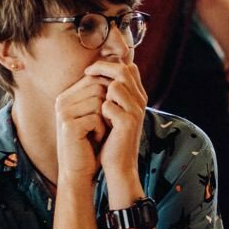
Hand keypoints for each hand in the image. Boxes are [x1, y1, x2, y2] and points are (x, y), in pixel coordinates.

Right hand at [53, 74, 108, 185]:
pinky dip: (101, 131)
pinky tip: (92, 140)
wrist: (78, 170)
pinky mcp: (68, 125)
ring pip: (99, 102)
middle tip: (100, 126)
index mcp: (67, 95)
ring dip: (105, 120)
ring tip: (95, 133)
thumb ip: (102, 94)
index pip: (95, 78)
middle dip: (107, 108)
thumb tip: (124, 69)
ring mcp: (63, 112)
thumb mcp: (97, 114)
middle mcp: (62, 100)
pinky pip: (97, 118)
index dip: (109, 95)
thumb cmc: (91, 142)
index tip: (106, 114)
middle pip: (99, 88)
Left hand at [84, 60, 148, 194]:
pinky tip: (100, 124)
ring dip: (102, 93)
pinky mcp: (128, 123)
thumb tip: (100, 71)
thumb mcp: (115, 112)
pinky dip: (99, 112)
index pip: (129, 68)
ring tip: (98, 108)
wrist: (118, 164)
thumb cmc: (112, 138)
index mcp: (139, 97)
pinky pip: (107, 105)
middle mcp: (141, 101)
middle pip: (123, 71)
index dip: (111, 64)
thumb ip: (114, 94)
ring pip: (116, 86)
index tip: (93, 70)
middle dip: (102, 68)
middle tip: (86, 73)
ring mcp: (136, 111)